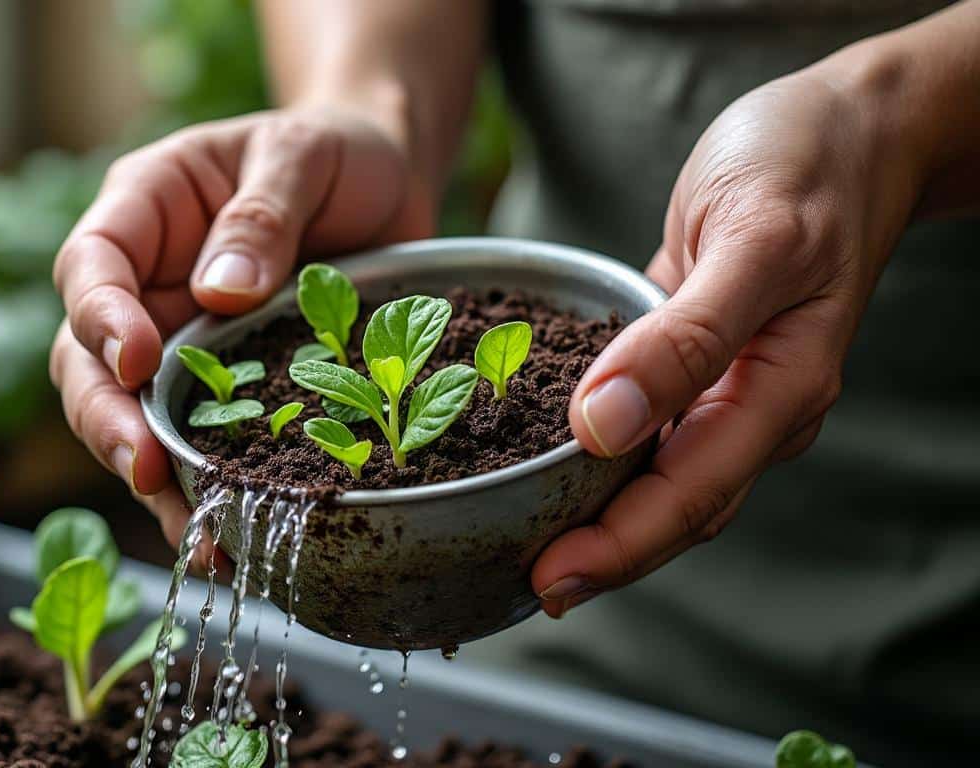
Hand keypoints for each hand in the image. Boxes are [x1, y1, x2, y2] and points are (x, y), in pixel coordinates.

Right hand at [51, 107, 431, 550]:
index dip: (101, 319)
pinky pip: (197, 444)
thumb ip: (263, 214)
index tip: (137, 361)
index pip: (91, 265)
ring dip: (153, 477)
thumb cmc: (335, 152)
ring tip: (194, 531)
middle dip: (110, 420)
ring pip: (133, 418)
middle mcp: (145, 284)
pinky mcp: (224, 388)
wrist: (383, 184)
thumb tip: (220, 293)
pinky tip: (229, 538)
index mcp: (146, 209)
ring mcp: (178, 341)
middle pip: (88, 361)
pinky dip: (206, 493)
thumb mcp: (304, 156)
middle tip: (147, 469)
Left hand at [530, 61, 924, 615]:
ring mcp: (721, 383)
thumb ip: (687, 337)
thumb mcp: (753, 241)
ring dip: (595, 509)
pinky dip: (592, 443)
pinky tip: (538, 453)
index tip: (548, 576)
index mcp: (778, 391)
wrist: (847, 126)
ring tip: (518, 535)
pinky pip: (641, 417)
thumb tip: (604, 424)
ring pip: (656, 472)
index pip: (691, 495)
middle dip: (600, 551)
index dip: (619, 546)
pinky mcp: (688, 355)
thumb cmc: (809, 168)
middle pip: (672, 504)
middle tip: (517, 581)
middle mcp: (750, 403)